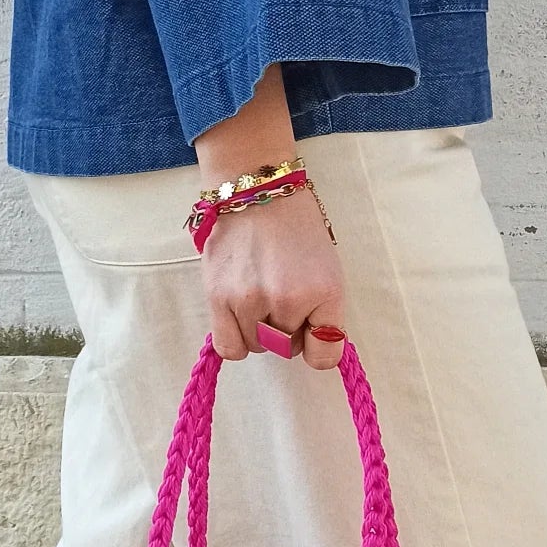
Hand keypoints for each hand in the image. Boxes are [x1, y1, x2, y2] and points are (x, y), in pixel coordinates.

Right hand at [193, 62, 345, 370]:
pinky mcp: (218, 298)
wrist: (257, 190)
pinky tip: (239, 314)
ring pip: (257, 348)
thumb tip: (312, 352)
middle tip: (281, 297)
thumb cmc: (297, 230)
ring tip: (258, 295)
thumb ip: (325, 314)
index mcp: (325, 291)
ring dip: (258, 331)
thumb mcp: (328, 269)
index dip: (317, 344)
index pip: (325, 356)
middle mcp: (288, 300)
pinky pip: (228, 347)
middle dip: (286, 331)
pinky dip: (235, 338)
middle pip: (287, 350)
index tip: (311, 326)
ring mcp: (250, 300)